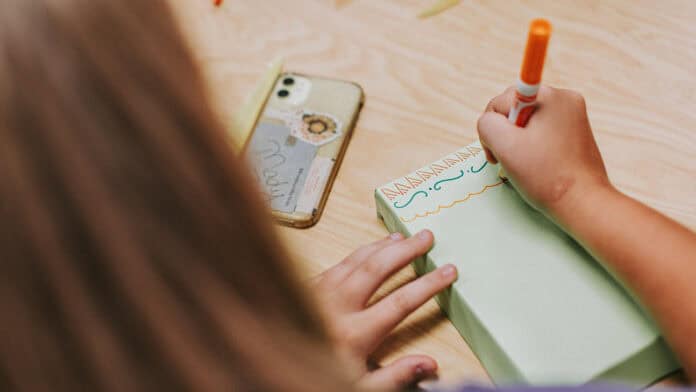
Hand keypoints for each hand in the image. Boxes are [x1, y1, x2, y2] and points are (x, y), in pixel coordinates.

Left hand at [310, 230, 456, 389]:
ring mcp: (320, 291)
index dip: (428, 285)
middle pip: (378, 269)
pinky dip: (360, 251)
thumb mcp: (359, 389)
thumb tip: (431, 364)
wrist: (272, 362)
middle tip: (427, 237)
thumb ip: (395, 377)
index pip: (401, 302)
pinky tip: (372, 248)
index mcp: (354, 334)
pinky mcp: (308, 285)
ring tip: (405, 237)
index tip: (448, 271)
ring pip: (357, 259)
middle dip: (406, 251)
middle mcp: (337, 306)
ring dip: (383, 246)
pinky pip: (339, 261)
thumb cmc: (316, 376)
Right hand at [477, 86, 610, 217]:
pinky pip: (543, 131)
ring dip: (520, 141)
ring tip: (529, 165)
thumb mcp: (504, 146)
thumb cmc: (545, 176)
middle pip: (515, 109)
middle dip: (508, 133)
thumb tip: (492, 120)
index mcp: (550, 96)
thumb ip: (487, 123)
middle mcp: (566, 99)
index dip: (494, 129)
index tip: (502, 153)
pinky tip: (540, 164)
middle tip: (515, 160)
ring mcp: (574, 116)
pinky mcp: (577, 133)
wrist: (583, 203)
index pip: (501, 102)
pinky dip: (535, 147)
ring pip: (528, 121)